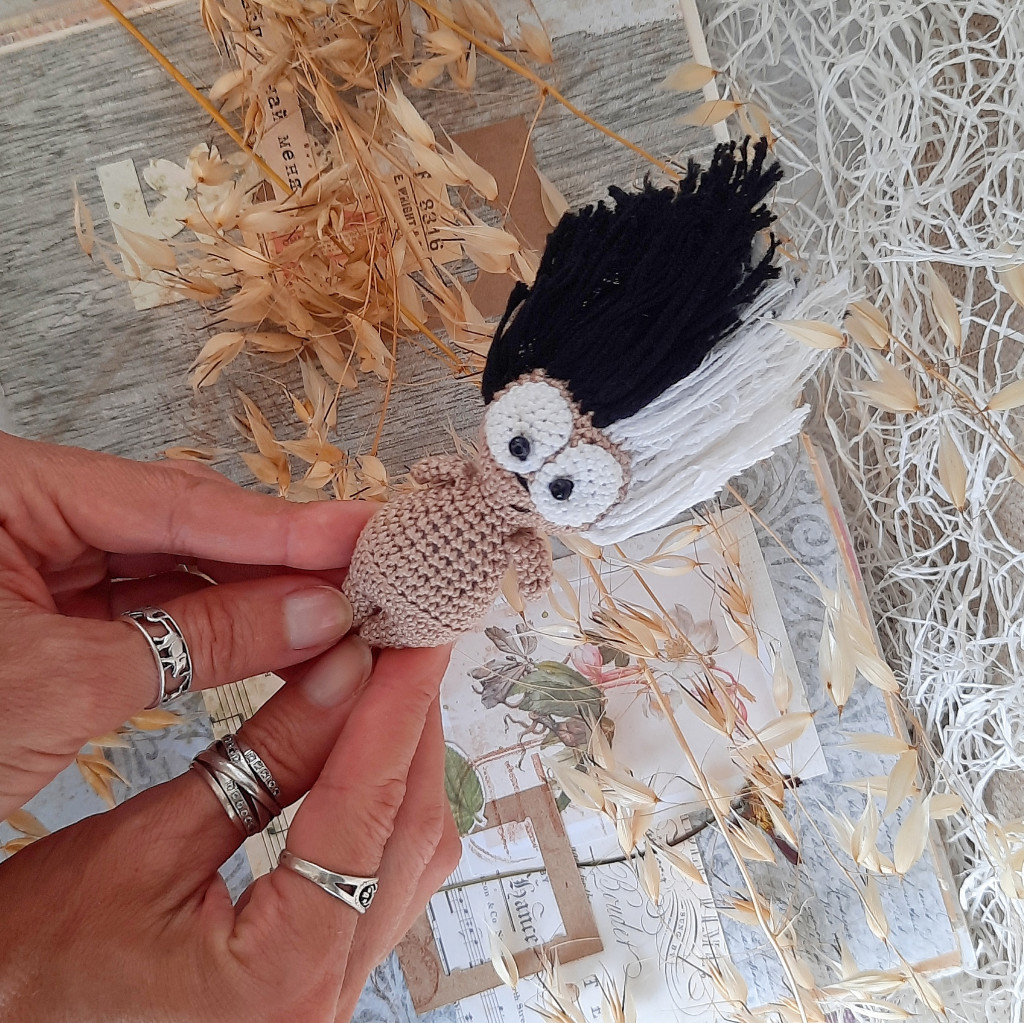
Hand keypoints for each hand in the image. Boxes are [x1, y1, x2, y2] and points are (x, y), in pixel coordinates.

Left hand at [0, 433, 375, 818]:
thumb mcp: (61, 686)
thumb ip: (202, 639)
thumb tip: (319, 611)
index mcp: (2, 490)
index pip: (169, 496)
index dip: (280, 522)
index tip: (364, 531)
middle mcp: (22, 513)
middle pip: (176, 524)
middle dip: (274, 559)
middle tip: (366, 574)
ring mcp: (33, 562)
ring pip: (166, 568)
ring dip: (251, 597)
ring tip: (336, 610)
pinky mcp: (43, 612)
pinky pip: (143, 608)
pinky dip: (209, 629)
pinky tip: (275, 636)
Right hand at [0, 643, 460, 1020]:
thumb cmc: (34, 968)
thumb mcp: (144, 848)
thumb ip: (263, 759)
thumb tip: (343, 671)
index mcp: (285, 977)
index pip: (368, 812)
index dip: (397, 710)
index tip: (418, 638)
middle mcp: (328, 1000)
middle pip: (408, 836)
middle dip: (410, 730)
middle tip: (402, 643)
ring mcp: (329, 997)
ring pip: (404, 860)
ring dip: (401, 766)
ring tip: (385, 682)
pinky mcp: (316, 980)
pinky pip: (377, 881)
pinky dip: (378, 809)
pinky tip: (361, 752)